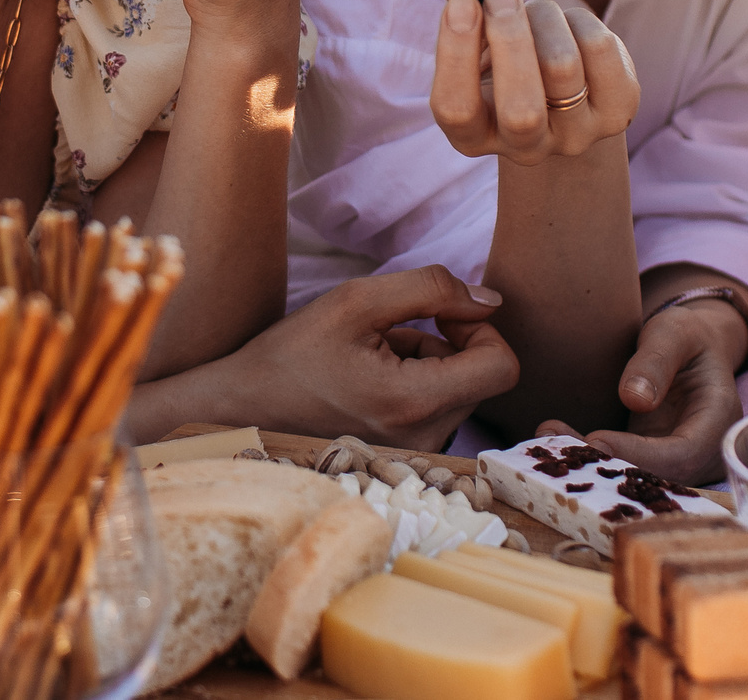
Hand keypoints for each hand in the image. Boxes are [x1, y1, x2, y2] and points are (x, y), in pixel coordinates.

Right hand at [205, 267, 518, 451]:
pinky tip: (372, 378)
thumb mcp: (356, 301)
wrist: (244, 409)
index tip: (441, 316)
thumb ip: (431, 290)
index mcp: (414, 402)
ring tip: (374, 356)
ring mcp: (416, 454)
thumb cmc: (294, 353)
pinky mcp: (407, 457)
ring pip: (461, 391)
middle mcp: (424, 438)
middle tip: (394, 331)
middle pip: (482, 376)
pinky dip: (419, 384)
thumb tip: (489, 300)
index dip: (480, 328)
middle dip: (450, 344)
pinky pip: (439, 409)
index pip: (502, 366)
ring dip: (431, 363)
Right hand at [430, 0, 637, 165]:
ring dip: (543, 16)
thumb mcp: (479, 38)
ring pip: (561, 66)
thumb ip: (463, 3)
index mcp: (474, 134)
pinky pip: (599, 50)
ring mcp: (575, 136)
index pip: (456, 109)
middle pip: (521, 109)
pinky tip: (568, 23)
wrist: (567, 93)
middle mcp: (525, 148)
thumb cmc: (509, 58)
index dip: (456, 54)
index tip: (462, 3)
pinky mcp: (616, 112)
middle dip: (510, 38)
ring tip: (534, 7)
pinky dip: (578, 19)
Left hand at [539, 300, 747, 485]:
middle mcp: (702, 453)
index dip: (640, 454)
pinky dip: (590, 456)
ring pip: (635, 476)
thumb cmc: (687, 336)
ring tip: (545, 437)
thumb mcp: (675, 332)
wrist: (692, 349)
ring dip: (590, 463)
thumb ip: (657, 359)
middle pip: (656, 475)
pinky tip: (555, 439)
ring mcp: (677, 461)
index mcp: (718, 422)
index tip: (597, 440)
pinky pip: (624, 467)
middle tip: (554, 444)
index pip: (682, 455)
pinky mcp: (653, 460)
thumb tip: (635, 399)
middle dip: (606, 464)